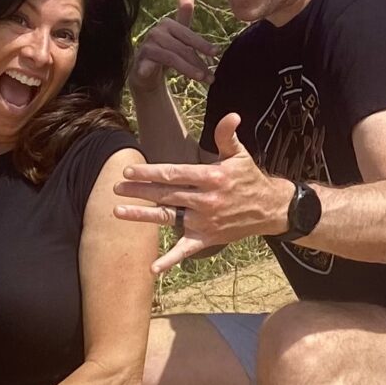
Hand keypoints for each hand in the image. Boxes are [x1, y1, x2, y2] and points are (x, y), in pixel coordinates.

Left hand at [112, 112, 289, 272]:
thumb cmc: (249, 179)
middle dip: (139, 190)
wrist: (269, 209)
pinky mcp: (206, 238)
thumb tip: (231, 116)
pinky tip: (153, 268)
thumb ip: (228, 136)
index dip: (150, 172)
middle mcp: (206, 201)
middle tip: (116, 187)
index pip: (174, 174)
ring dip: (142, 215)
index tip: (129, 171)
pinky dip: (170, 260)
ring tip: (118, 212)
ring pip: (167, 217)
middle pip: (165, 194)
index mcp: (211, 178)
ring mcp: (205, 221)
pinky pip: (185, 250)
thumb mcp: (239, 155)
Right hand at [130, 0, 215, 92]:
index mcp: (167, 24)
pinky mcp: (139, 62)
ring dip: (188, 70)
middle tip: (211, 76)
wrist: (145, 70)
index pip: (187, 34)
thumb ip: (184, 13)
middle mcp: (156, 33)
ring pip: (171, 58)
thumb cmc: (165, 49)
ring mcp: (147, 47)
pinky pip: (145, 65)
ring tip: (202, 79)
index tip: (216, 53)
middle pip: (182, 48)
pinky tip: (146, 71)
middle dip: (198, 62)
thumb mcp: (177, 32)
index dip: (202, 43)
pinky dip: (145, 68)